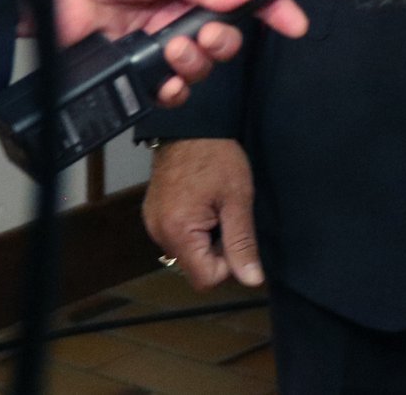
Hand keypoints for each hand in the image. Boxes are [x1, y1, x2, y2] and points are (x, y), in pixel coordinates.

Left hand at [14, 0, 308, 106]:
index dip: (272, 7)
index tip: (295, 24)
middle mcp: (180, 8)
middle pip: (226, 37)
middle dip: (223, 42)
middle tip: (206, 36)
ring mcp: (159, 39)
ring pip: (201, 66)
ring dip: (196, 63)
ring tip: (172, 50)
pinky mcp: (136, 66)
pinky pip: (169, 89)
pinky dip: (173, 90)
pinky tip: (164, 81)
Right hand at [144, 138, 263, 288]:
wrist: (190, 125)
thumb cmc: (217, 156)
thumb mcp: (238, 199)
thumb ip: (242, 242)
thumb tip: (252, 280)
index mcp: (177, 232)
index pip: (205, 279)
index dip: (227, 265)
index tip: (234, 235)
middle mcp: (158, 233)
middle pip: (194, 268)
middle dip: (216, 251)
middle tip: (226, 216)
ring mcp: (152, 224)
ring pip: (186, 254)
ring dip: (204, 240)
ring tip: (214, 207)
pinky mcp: (153, 214)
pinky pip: (177, 237)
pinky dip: (192, 229)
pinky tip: (202, 204)